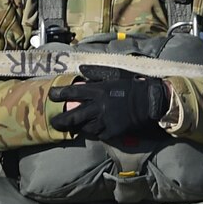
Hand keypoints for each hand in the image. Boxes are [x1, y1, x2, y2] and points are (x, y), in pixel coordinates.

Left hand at [48, 66, 170, 141]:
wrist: (151, 101)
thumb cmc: (133, 85)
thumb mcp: (115, 73)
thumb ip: (97, 72)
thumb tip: (81, 70)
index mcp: (99, 90)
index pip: (73, 93)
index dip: (59, 94)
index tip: (51, 96)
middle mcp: (99, 106)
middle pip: (74, 116)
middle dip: (61, 121)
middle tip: (53, 123)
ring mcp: (106, 121)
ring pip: (84, 127)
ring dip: (77, 127)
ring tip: (71, 127)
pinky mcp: (113, 132)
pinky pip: (98, 134)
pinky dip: (93, 131)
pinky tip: (92, 129)